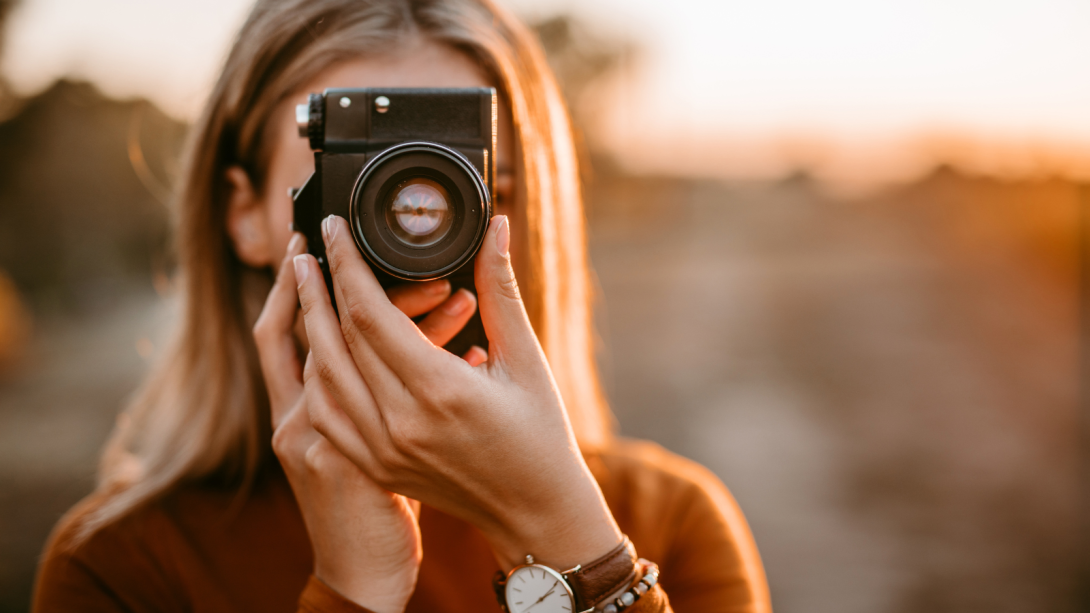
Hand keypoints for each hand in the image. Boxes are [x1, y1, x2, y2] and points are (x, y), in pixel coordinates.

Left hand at [293, 215, 621, 570]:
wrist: (535, 512)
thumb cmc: (541, 435)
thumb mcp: (526, 359)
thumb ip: (500, 289)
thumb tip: (495, 227)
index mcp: (440, 391)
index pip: (370, 313)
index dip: (347, 264)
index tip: (334, 228)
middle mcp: (402, 423)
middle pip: (336, 341)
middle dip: (317, 287)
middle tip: (307, 247)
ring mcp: (382, 450)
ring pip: (322, 377)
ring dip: (307, 327)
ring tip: (303, 287)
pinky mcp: (376, 466)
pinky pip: (327, 414)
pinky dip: (315, 376)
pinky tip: (315, 348)